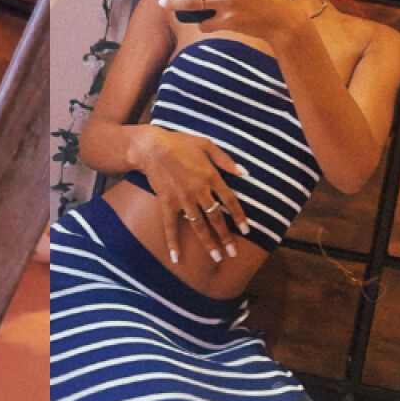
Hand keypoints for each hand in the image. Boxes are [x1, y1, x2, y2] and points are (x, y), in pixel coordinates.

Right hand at [138, 125, 249, 264]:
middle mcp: (199, 191)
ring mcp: (183, 199)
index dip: (239, 216)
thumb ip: (226, 160)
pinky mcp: (167, 203)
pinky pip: (171, 226)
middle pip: (216, 218)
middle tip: (233, 253)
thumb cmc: (179, 143)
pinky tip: (176, 257)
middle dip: (226, 237)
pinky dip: (172, 242)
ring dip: (208, 243)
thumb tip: (245, 172)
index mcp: (211, 176)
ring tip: (216, 258)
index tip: (247, 229)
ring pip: (198, 225)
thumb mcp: (206, 144)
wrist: (152, 147)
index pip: (229, 201)